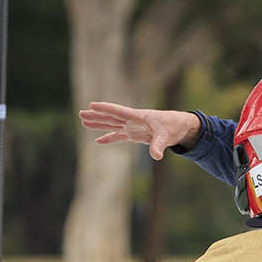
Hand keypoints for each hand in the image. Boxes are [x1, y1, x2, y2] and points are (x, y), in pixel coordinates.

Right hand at [78, 103, 200, 160]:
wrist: (180, 127)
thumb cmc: (174, 127)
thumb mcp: (167, 136)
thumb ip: (159, 145)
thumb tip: (156, 157)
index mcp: (138, 116)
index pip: (118, 111)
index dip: (105, 108)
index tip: (92, 105)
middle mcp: (133, 120)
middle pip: (110, 117)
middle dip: (96, 116)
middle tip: (81, 113)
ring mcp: (133, 127)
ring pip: (111, 124)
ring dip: (98, 124)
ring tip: (83, 122)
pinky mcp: (135, 134)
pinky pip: (118, 136)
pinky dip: (108, 138)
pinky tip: (98, 141)